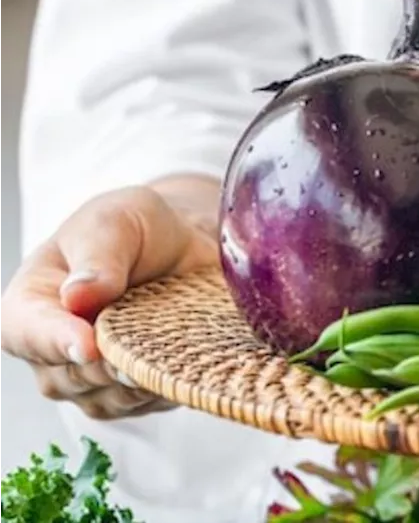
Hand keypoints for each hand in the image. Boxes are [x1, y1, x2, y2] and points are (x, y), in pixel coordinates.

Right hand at [0, 177, 219, 419]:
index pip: (26, 332)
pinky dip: (169, 383)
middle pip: (71, 376)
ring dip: (146, 375)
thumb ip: (98, 256)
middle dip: (111, 364)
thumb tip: (77, 296)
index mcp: (30, 302)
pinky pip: (147, 403)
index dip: (55, 342)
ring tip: (178, 336)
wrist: (183, 249)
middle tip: (151, 341)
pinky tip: (187, 354)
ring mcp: (89, 379)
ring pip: (112, 398)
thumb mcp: (116, 222)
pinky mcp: (130, 394)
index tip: (88, 345)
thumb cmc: (137, 229)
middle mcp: (51, 350)